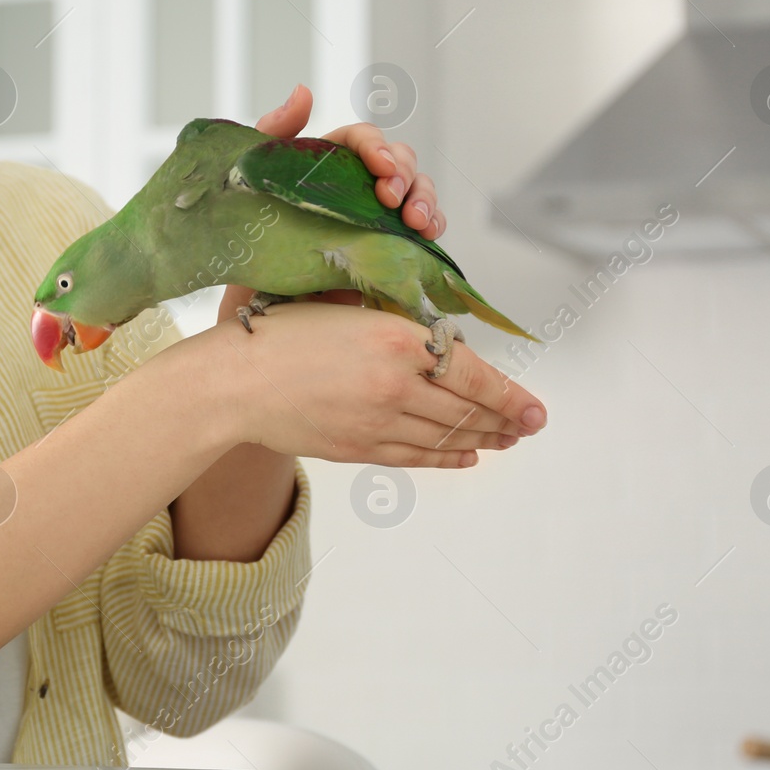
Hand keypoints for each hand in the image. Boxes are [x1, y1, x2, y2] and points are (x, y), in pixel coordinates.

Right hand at [184, 301, 545, 469]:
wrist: (235, 381)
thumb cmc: (282, 332)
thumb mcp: (348, 311)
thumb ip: (399, 330)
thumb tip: (446, 348)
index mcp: (396, 340)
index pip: (473, 374)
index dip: (510, 395)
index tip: (535, 408)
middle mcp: (395, 385)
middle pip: (466, 410)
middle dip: (505, 421)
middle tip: (530, 426)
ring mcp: (377, 422)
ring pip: (445, 436)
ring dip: (481, 439)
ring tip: (505, 440)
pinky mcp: (358, 448)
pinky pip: (416, 457)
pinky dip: (446, 458)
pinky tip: (465, 456)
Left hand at [217, 83, 444, 326]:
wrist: (251, 315)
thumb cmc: (245, 248)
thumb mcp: (247, 185)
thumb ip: (274, 135)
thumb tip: (304, 92)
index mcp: (323, 165)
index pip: (360, 140)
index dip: (376, 145)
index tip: (379, 165)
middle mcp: (354, 189)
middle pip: (398, 162)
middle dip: (404, 174)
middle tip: (391, 199)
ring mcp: (374, 221)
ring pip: (417, 194)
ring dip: (426, 200)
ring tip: (417, 221)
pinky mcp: (386, 254)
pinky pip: (421, 235)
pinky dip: (432, 229)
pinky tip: (427, 236)